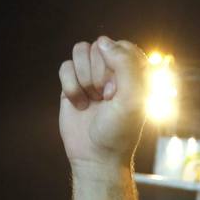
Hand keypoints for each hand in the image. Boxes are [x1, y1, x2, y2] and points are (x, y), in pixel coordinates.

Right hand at [58, 37, 147, 169]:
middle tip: (106, 99)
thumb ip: (125, 65)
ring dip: (84, 78)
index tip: (118, 93)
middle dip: (99, 75)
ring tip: (93, 100)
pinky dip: (70, 86)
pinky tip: (80, 104)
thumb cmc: (119, 131)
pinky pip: (65, 66)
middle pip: (98, 47)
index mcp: (134, 71)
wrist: (96, 156)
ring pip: (80, 51)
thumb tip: (103, 42)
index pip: (121, 46)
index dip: (116, 67)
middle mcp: (113, 69)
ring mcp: (91, 74)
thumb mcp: (132, 99)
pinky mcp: (72, 83)